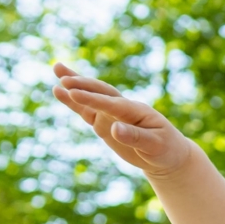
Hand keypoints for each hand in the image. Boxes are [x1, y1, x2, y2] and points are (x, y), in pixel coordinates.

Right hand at [52, 64, 202, 175]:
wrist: (168, 155)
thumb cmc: (165, 149)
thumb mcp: (154, 146)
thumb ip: (135, 137)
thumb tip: (114, 129)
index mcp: (136, 111)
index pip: (111, 103)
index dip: (92, 99)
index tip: (74, 93)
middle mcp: (122, 108)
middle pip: (101, 92)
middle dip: (83, 85)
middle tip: (63, 78)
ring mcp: (112, 114)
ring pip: (91, 96)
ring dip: (75, 84)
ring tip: (56, 68)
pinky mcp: (105, 122)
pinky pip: (86, 111)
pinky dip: (73, 102)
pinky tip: (58, 91)